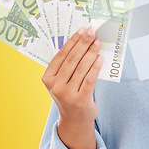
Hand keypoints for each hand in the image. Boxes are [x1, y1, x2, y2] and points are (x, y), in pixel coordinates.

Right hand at [41, 26, 103, 148]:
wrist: (75, 119)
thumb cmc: (70, 93)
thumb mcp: (63, 80)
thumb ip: (69, 64)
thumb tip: (85, 41)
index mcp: (48, 77)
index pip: (61, 54)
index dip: (74, 40)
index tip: (83, 29)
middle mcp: (55, 86)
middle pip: (72, 59)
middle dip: (84, 43)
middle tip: (93, 31)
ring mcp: (67, 94)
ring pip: (81, 68)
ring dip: (92, 52)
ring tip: (99, 42)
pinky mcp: (80, 100)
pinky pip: (89, 79)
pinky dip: (95, 67)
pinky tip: (101, 58)